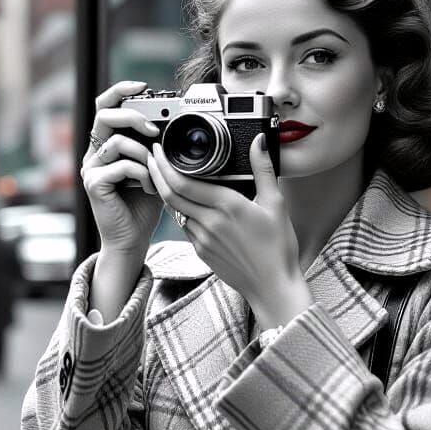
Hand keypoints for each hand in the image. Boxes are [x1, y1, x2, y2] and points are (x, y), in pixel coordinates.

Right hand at [81, 81, 163, 257]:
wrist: (133, 239)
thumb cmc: (144, 205)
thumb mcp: (153, 167)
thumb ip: (153, 145)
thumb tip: (168, 120)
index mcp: (105, 145)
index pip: (105, 106)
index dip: (120, 90)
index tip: (144, 86)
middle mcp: (94, 153)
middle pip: (104, 114)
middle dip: (133, 115)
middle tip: (155, 130)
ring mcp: (90, 168)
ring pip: (117, 141)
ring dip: (144, 155)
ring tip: (155, 174)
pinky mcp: (93, 184)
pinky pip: (120, 165)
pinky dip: (141, 174)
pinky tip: (149, 187)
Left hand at [147, 134, 312, 327]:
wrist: (272, 287)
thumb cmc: (278, 248)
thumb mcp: (276, 204)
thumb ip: (263, 170)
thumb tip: (259, 142)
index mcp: (226, 206)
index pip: (182, 182)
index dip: (164, 165)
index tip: (158, 151)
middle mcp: (209, 222)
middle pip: (170, 194)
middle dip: (157, 174)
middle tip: (152, 158)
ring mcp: (202, 239)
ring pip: (176, 211)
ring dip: (168, 193)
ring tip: (167, 178)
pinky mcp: (202, 252)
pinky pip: (185, 227)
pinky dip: (182, 212)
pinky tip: (188, 206)